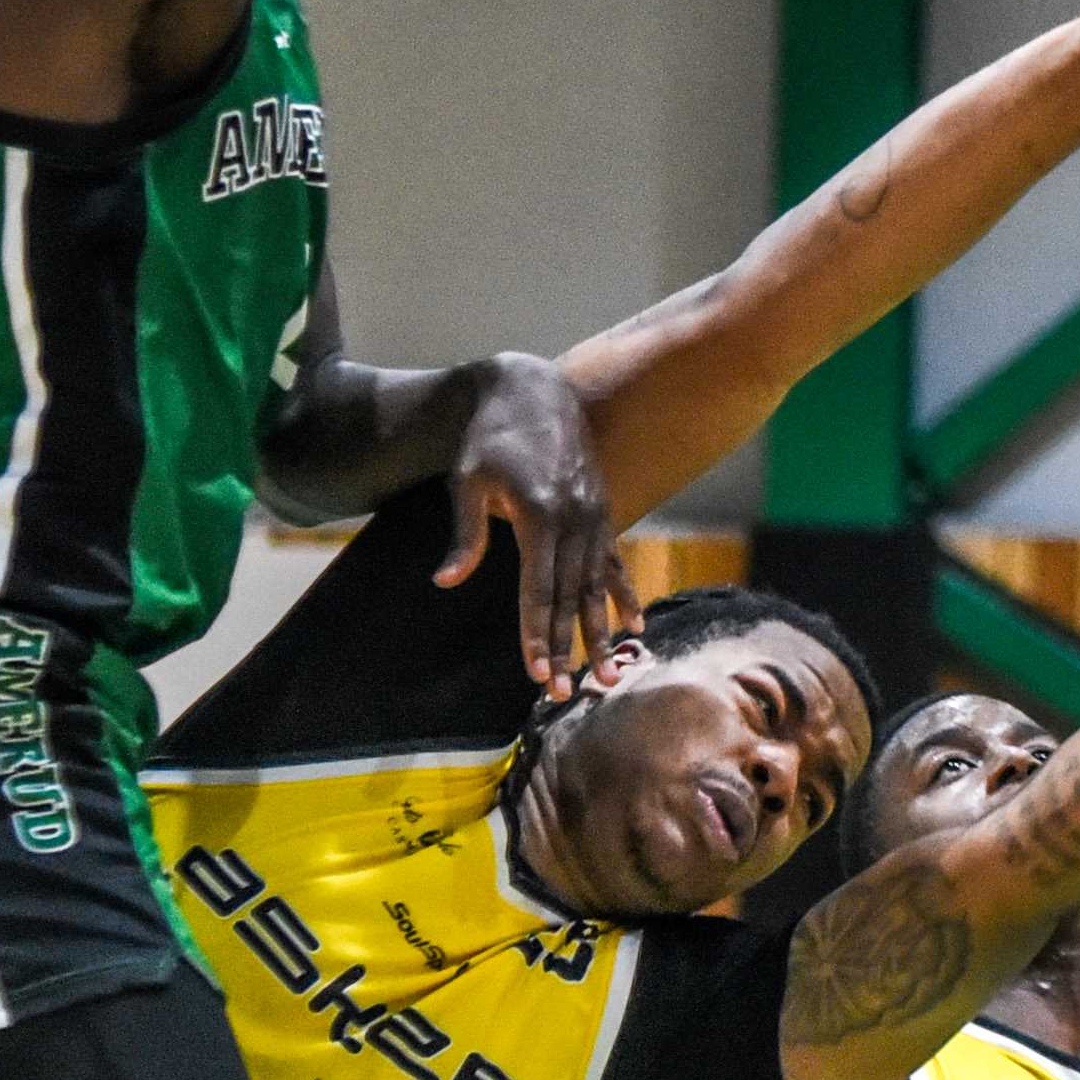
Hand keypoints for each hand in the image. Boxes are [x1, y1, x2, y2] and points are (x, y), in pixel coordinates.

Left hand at [434, 354, 637, 699]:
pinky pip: (614, 562)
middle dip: (566, 647)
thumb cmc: (488, 437)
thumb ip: (465, 534)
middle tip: (562, 692)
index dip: (537, 633)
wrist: (530, 387)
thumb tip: (445, 581)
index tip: (535, 672)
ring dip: (598, 633)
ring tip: (605, 676)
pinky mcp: (601, 509)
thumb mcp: (467, 481)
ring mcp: (594, 514)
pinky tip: (634, 629)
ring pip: (596, 586)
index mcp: (540, 513)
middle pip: (570, 596)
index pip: (538, 589)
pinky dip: (623, 596)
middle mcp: (575, 518)